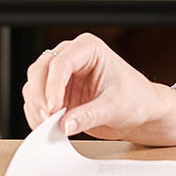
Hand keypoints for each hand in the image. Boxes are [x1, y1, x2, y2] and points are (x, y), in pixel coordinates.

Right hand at [21, 33, 174, 141]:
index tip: (53, 108)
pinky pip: (36, 99)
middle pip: (40, 69)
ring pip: (34, 84)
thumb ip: (89, 116)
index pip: (60, 62)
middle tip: (46, 118)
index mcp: (88, 49)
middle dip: (39, 96)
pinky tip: (46, 126)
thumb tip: (64, 125)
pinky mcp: (57, 92)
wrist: (141, 111)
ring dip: (35, 105)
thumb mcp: (115, 108)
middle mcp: (71, 57)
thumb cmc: (135, 99)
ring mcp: (62, 75)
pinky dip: (36, 113)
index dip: (52, 85)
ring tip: (47, 125)